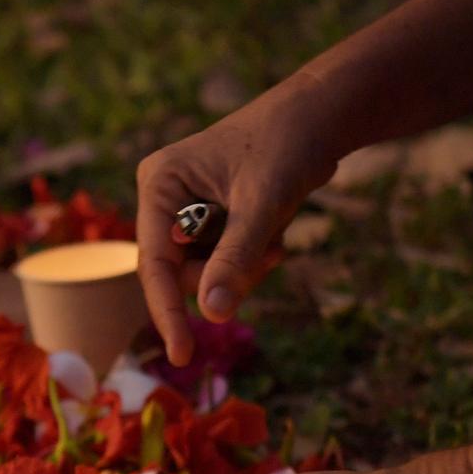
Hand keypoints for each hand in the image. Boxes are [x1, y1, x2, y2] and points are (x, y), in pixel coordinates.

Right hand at [136, 76, 336, 364]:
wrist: (319, 118)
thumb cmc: (287, 146)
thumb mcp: (262, 204)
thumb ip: (236, 257)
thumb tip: (212, 313)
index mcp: (160, 184)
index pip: (154, 263)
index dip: (167, 311)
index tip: (182, 354)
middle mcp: (166, 198)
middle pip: (183, 274)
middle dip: (228, 276)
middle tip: (271, 255)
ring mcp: (188, 210)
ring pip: (210, 272)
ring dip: (247, 267)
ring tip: (277, 236)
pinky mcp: (213, 220)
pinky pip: (228, 262)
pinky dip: (254, 258)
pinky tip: (276, 230)